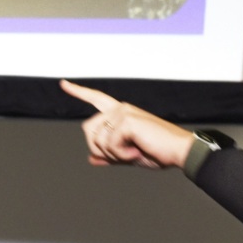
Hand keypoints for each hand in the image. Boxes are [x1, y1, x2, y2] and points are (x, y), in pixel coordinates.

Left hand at [61, 80, 194, 169]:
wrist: (179, 153)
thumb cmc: (158, 152)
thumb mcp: (128, 155)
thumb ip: (109, 155)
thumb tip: (91, 159)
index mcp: (121, 112)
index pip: (95, 98)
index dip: (79, 92)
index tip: (63, 83)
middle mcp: (120, 108)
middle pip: (89, 130)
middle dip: (101, 149)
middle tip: (125, 155)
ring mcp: (123, 112)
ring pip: (97, 140)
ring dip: (113, 154)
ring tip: (134, 152)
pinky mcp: (127, 120)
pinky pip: (109, 144)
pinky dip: (121, 155)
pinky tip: (137, 152)